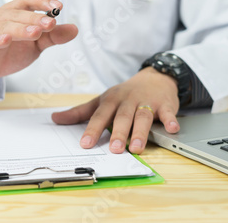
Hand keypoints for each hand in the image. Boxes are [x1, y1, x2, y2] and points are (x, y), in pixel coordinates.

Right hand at [0, 0, 77, 86]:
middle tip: (50, 24)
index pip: (28, 0)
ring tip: (35, 32)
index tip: (59, 6)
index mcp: (14, 13)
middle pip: (18, 13)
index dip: (43, 1)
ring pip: (4, 26)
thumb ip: (53, 37)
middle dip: (35, 18)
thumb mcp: (35, 45)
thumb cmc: (9, 52)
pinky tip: (6, 39)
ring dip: (21, 28)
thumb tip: (74, 29)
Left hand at [51, 67, 179, 153]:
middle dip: (118, 133)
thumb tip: (55, 118)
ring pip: (143, 117)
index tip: (84, 144)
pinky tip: (172, 129)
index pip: (100, 115)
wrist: (155, 77)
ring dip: (141, 132)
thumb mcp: (102, 99)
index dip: (92, 129)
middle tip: (114, 149)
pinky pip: (168, 113)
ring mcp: (147, 102)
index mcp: (111, 100)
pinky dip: (171, 120)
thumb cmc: (125, 93)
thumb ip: (80, 112)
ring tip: (137, 148)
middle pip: (123, 117)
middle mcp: (128, 101)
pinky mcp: (165, 105)